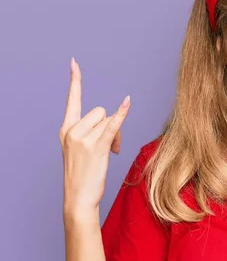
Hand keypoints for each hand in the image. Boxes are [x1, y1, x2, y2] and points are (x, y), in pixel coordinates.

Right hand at [59, 57, 130, 216]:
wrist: (78, 198)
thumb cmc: (84, 175)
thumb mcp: (82, 149)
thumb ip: (93, 131)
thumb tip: (113, 121)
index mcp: (66, 129)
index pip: (72, 99)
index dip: (75, 81)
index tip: (74, 62)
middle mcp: (71, 130)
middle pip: (101, 112)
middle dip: (110, 125)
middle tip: (110, 146)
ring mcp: (82, 138)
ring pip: (109, 121)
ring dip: (115, 134)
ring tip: (110, 152)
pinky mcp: (96, 147)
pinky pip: (113, 125)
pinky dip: (122, 114)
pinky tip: (127, 102)